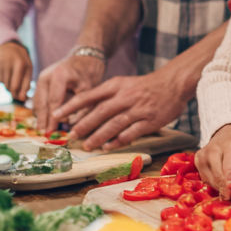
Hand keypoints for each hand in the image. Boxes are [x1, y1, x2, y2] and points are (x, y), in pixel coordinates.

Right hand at [0, 42, 32, 102]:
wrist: (7, 46)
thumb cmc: (21, 59)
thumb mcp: (28, 67)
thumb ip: (27, 82)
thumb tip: (22, 97)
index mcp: (21, 64)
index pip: (20, 85)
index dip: (21, 94)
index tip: (23, 99)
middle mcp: (10, 64)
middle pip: (12, 87)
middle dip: (15, 94)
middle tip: (17, 95)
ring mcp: (1, 65)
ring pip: (5, 85)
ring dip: (9, 87)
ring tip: (13, 79)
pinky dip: (3, 81)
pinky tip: (6, 74)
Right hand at [34, 53, 105, 132]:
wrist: (85, 58)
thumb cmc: (89, 73)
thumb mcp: (89, 90)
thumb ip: (80, 107)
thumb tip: (68, 124)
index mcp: (59, 75)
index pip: (54, 101)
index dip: (52, 119)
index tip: (51, 132)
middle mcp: (46, 75)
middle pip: (42, 103)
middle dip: (43, 120)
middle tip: (45, 135)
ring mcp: (41, 78)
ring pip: (37, 101)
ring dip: (40, 116)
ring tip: (44, 131)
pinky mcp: (41, 82)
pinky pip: (39, 99)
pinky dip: (42, 110)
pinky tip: (45, 121)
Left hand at [53, 68, 188, 151]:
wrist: (173, 83)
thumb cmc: (145, 86)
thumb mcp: (123, 84)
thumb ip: (106, 96)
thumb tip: (84, 111)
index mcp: (116, 85)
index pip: (89, 95)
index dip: (72, 106)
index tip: (57, 115)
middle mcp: (125, 96)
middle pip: (100, 111)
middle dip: (84, 125)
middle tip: (71, 136)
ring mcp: (138, 109)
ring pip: (115, 123)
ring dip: (99, 136)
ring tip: (87, 146)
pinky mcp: (150, 120)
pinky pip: (132, 132)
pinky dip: (119, 140)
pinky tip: (109, 147)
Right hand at [196, 125, 230, 198]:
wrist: (226, 133)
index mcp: (230, 145)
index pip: (228, 162)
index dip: (230, 175)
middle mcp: (213, 149)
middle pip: (217, 173)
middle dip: (224, 187)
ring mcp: (203, 155)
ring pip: (210, 178)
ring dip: (219, 187)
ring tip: (229, 191)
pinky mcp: (197, 161)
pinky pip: (205, 179)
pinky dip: (214, 184)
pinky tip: (222, 184)